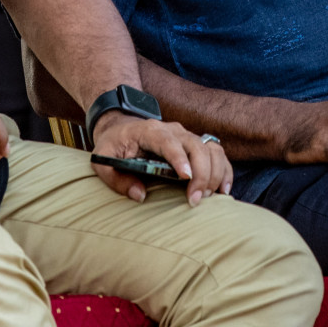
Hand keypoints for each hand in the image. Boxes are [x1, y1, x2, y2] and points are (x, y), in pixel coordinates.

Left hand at [90, 112, 231, 206]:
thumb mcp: (102, 160)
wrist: (122, 126)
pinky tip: (224, 190)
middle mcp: (173, 130)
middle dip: (201, 173)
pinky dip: (225, 170)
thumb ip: (116, 178)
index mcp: (149, 130)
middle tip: (195, 200)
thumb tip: (140, 195)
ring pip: (211, 149)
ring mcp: (187, 136)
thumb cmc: (113, 144)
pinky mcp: (195, 145)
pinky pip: (218, 153)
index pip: (168, 141)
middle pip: (196, 146)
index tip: (185, 178)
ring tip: (209, 197)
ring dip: (215, 173)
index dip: (179, 158)